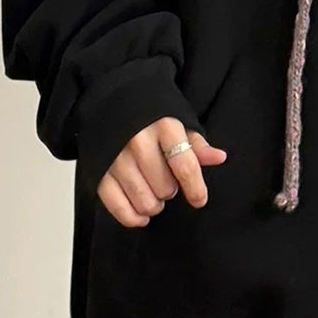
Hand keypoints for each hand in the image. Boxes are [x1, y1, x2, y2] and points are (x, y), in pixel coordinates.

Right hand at [97, 117, 227, 226]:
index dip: (196, 188)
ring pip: (143, 200)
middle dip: (170, 190)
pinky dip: (132, 217)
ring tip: (154, 193)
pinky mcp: (98, 170)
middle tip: (167, 182)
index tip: (200, 199)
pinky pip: (117, 206)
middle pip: (164, 187)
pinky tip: (141, 215)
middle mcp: (138, 140)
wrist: (110, 100)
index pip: (185, 165)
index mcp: (163, 126)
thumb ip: (196, 144)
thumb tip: (218, 157)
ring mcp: (115, 157)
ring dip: (153, 205)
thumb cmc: (150, 115)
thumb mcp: (177, 121)